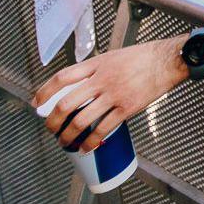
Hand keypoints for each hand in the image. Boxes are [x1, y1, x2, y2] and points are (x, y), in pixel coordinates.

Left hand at [31, 38, 188, 151]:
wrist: (167, 61)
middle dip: (53, 121)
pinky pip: (104, 128)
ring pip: (82, 119)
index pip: (62, 78)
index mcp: (96, 65)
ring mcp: (114, 94)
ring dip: (69, 135)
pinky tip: (87, 147)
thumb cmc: (142, 57)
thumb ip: (95, 70)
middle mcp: (102, 79)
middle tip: (50, 129)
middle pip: (67, 103)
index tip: (36, 103)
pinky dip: (92, 141)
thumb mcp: (112, 57)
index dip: (45, 92)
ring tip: (65, 142)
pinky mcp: (127, 108)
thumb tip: (79, 86)